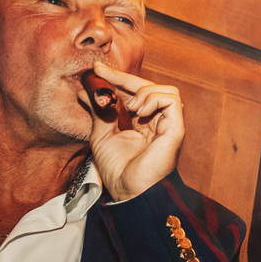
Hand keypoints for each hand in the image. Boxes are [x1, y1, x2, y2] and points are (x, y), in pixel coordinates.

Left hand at [87, 61, 183, 202]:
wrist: (129, 191)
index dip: (118, 79)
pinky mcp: (176, 129)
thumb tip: (85, 91)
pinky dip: (154, 99)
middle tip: (103, 73)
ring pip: (166, 90)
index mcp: (143, 124)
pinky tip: (139, 112)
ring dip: (144, 91)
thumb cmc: (118, 171)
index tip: (97, 70)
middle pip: (150, 87)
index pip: (134, 93)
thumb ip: (98, 112)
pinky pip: (172, 99)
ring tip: (129, 107)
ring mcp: (169, 125)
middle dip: (125, 77)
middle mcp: (158, 123)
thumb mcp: (101, 135)